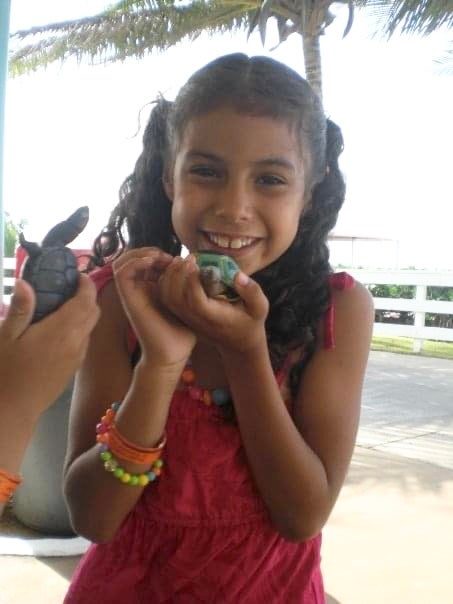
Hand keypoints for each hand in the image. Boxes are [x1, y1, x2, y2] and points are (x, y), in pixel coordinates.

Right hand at [0, 274, 99, 420]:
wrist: (14, 409)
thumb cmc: (6, 371)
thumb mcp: (6, 337)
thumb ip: (20, 309)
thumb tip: (25, 282)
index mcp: (61, 330)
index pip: (86, 301)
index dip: (86, 284)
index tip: (77, 275)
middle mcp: (76, 342)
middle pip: (94, 312)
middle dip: (87, 296)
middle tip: (68, 288)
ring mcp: (77, 356)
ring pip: (91, 327)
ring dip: (85, 312)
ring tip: (63, 305)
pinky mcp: (74, 367)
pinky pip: (84, 341)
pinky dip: (80, 328)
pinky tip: (60, 329)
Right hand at [112, 248, 196, 366]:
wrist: (173, 352)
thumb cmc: (182, 329)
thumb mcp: (186, 299)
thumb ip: (185, 281)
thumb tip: (190, 260)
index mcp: (150, 288)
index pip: (145, 260)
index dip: (159, 253)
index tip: (177, 259)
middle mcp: (138, 289)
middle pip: (132, 257)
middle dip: (149, 251)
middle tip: (167, 257)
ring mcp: (131, 293)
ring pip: (122, 261)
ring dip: (140, 253)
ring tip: (158, 257)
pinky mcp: (128, 298)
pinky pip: (122, 272)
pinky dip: (135, 262)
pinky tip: (152, 263)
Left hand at [157, 255, 268, 354]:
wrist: (238, 342)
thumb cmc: (250, 321)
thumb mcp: (259, 308)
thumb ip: (252, 292)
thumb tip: (237, 274)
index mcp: (213, 317)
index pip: (195, 300)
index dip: (191, 280)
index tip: (196, 262)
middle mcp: (195, 319)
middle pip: (176, 297)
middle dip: (178, 274)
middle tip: (189, 257)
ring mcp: (186, 318)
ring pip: (167, 297)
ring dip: (170, 276)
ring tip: (181, 260)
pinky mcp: (182, 315)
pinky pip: (166, 298)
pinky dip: (166, 282)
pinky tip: (177, 269)